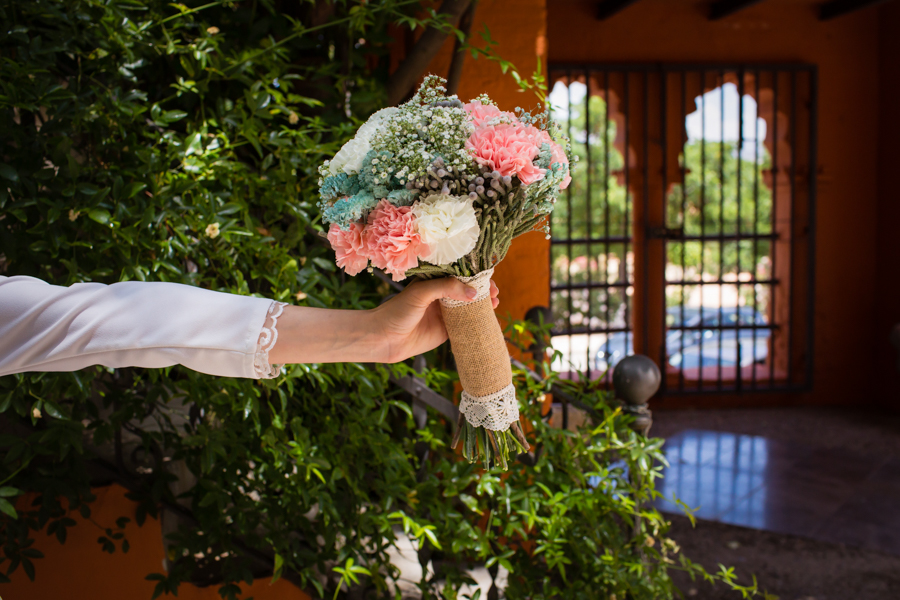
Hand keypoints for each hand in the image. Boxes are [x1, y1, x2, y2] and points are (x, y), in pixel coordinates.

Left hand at [372, 277, 499, 362]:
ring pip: (469, 307)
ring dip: (483, 305)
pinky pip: (466, 325)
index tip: (488, 277)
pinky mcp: (447, 331)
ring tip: (495, 303)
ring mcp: (444, 313)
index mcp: (434, 281)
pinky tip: (488, 319)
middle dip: (483, 290)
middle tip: (495, 292)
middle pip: (467, 290)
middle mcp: (441, 296)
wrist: (385, 338)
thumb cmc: (398, 310)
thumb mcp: (421, 293)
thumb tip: (473, 293)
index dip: (475, 274)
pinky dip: (478, 322)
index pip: (459, 274)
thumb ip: (446, 288)